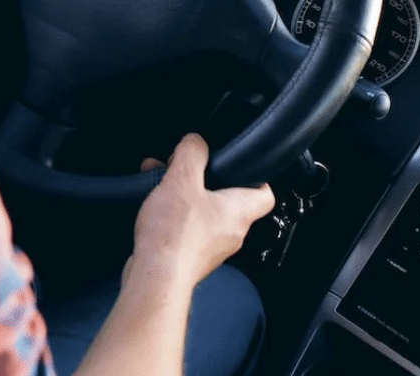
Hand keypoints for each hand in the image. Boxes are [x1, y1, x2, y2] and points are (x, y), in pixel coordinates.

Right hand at [128, 134, 274, 290]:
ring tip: (161, 183)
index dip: (256, 176)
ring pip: (204, 213)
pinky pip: (187, 230)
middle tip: (186, 169)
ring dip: (184, 196)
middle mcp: (231, 233)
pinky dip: (173, 215)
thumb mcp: (182, 180)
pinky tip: (153, 208)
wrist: (155, 278)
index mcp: (239, 212)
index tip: (241, 165)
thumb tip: (195, 141)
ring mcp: (211, 248)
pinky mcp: (191, 258)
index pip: (265, 194)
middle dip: (204, 180)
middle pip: (228, 200)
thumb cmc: (174, 236)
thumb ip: (192, 153)